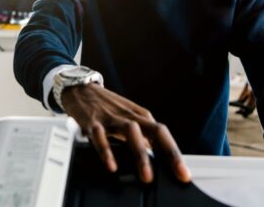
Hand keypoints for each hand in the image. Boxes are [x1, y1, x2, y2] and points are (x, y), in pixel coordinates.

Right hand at [60, 83, 190, 183]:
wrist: (80, 88)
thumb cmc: (106, 106)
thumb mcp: (127, 118)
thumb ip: (141, 136)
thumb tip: (155, 157)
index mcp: (140, 116)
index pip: (163, 134)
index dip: (175, 153)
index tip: (183, 172)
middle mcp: (129, 115)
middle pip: (155, 131)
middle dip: (169, 152)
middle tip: (178, 172)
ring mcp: (112, 117)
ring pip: (131, 132)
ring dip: (140, 154)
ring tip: (146, 176)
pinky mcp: (93, 121)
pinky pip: (101, 136)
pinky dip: (107, 151)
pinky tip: (112, 165)